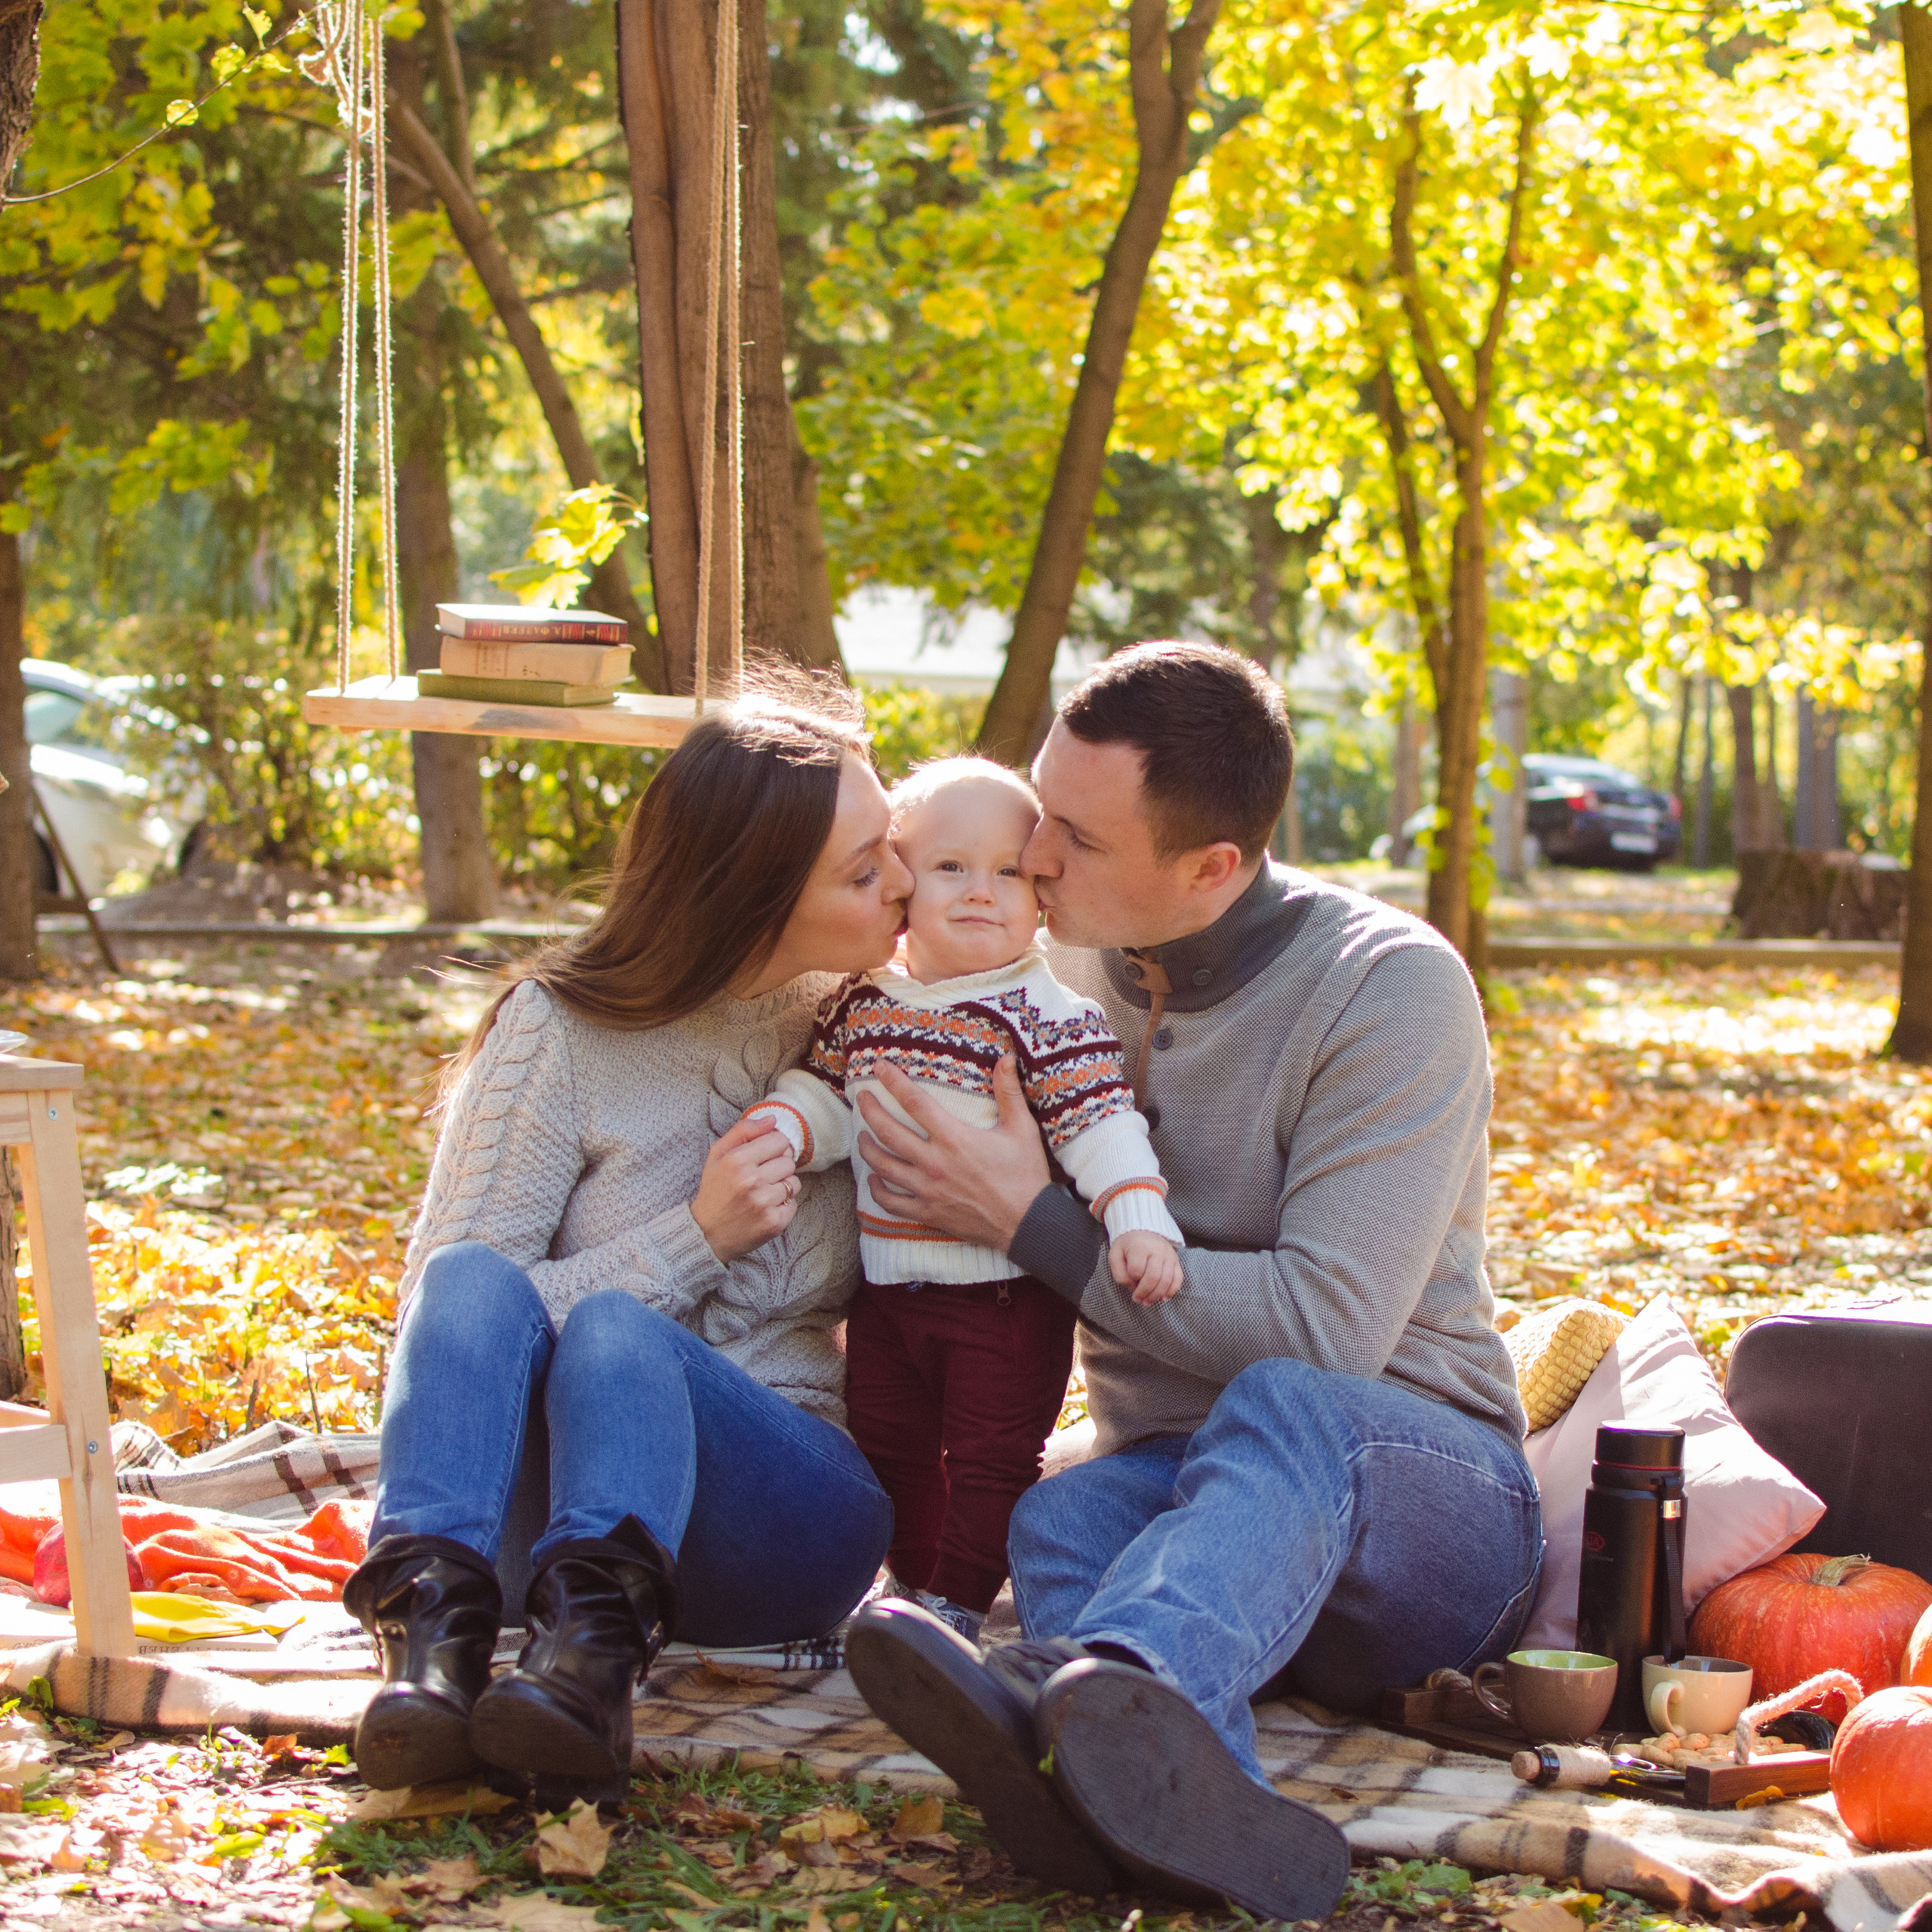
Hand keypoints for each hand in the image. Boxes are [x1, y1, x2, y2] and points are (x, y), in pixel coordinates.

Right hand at [691, 1117, 799, 1262]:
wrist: (707, 1233)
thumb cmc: (714, 1190)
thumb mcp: (717, 1155)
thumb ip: (743, 1131)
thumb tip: (773, 1120)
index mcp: (737, 1160)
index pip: (779, 1140)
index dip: (773, 1148)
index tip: (764, 1157)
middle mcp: (751, 1181)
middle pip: (789, 1161)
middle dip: (777, 1167)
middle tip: (761, 1177)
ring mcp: (764, 1203)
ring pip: (794, 1182)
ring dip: (782, 1186)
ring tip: (763, 1193)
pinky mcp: (774, 1222)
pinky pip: (793, 1203)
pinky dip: (782, 1205)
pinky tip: (765, 1208)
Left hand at [855, 1056, 1048, 1251]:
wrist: (1027, 1223)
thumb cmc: (1025, 1174)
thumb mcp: (1022, 1128)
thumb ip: (1009, 1091)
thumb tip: (1006, 1057)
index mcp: (954, 1138)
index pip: (914, 1102)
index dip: (893, 1081)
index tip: (878, 1067)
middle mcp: (934, 1163)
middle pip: (888, 1132)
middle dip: (869, 1111)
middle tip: (861, 1098)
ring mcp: (927, 1190)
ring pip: (883, 1166)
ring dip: (867, 1148)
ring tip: (862, 1136)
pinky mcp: (927, 1213)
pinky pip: (891, 1203)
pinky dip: (876, 1190)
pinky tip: (873, 1179)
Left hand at [1110, 1230, 1182, 1305]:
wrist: (1143, 1231)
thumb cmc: (1127, 1246)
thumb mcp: (1115, 1255)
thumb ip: (1119, 1273)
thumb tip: (1133, 1287)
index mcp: (1140, 1246)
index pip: (1136, 1269)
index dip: (1132, 1279)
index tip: (1129, 1280)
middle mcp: (1157, 1250)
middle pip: (1153, 1277)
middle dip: (1144, 1292)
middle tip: (1138, 1300)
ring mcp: (1169, 1255)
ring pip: (1167, 1280)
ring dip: (1156, 1295)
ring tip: (1147, 1302)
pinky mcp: (1176, 1261)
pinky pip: (1178, 1278)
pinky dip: (1171, 1291)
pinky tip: (1162, 1298)